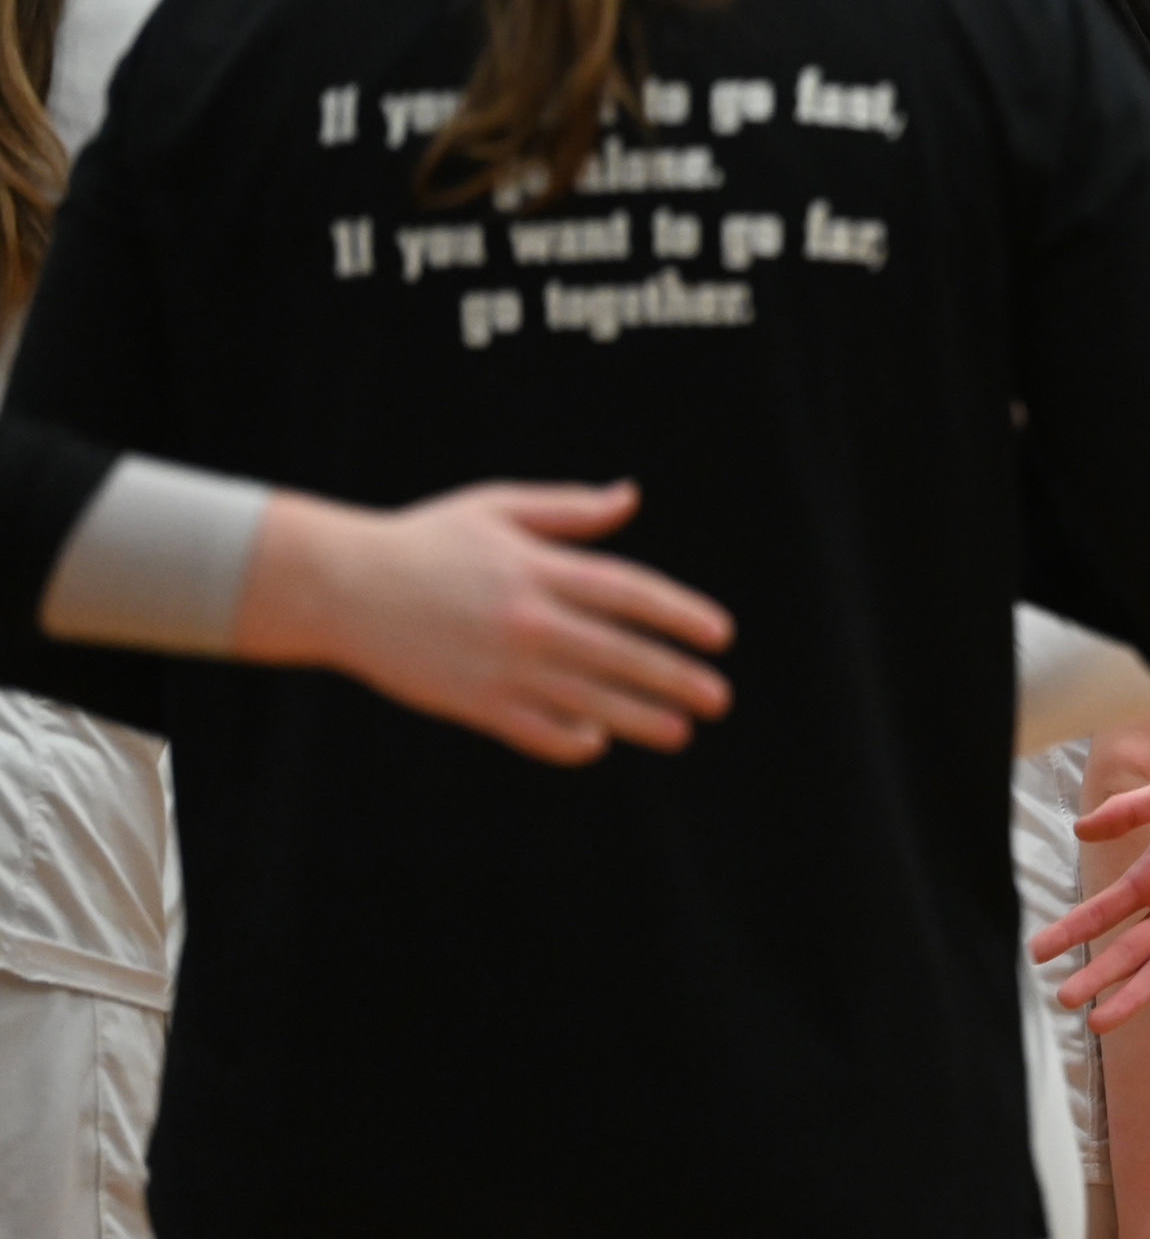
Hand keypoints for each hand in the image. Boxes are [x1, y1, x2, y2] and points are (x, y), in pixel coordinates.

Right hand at [243, 482, 732, 765]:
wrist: (341, 586)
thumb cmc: (425, 540)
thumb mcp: (497, 507)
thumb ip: (568, 509)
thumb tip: (629, 497)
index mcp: (539, 569)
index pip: (630, 593)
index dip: (679, 614)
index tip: (719, 634)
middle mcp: (529, 620)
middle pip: (621, 653)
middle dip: (675, 677)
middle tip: (719, 698)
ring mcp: (502, 666)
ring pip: (587, 699)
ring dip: (640, 718)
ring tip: (681, 731)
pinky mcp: (472, 702)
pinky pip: (534, 730)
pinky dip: (569, 740)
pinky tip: (598, 741)